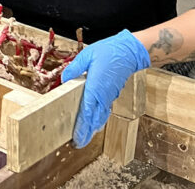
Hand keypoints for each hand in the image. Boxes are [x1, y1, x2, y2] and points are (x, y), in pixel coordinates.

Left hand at [60, 29, 150, 147]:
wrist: (129, 52)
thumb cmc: (107, 52)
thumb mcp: (87, 55)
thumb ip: (75, 68)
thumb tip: (65, 79)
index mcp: (94, 87)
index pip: (86, 110)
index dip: (81, 126)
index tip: (76, 137)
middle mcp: (102, 95)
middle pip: (93, 118)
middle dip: (86, 132)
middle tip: (78, 143)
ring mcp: (108, 96)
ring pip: (100, 116)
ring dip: (93, 128)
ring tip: (85, 138)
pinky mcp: (112, 94)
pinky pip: (104, 110)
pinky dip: (99, 119)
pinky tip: (95, 124)